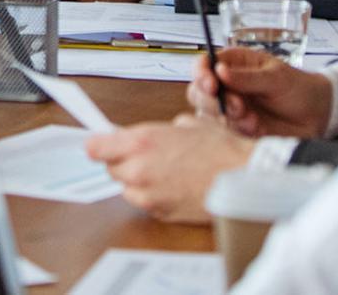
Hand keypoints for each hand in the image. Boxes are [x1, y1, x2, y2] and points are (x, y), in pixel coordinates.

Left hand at [86, 115, 253, 221]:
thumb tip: (148, 136)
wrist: (240, 178)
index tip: (100, 144)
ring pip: (127, 188)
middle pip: (111, 168)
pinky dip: (153, 195)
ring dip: (137, 181)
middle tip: (144, 155)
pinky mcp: (159, 214)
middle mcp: (138, 169)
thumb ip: (158, 131)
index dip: (99, 145)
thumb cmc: (219, 149)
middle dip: (123, 161)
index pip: (96, 147)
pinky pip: (145, 203)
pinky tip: (174, 185)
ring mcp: (147, 195)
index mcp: (141, 141)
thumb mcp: (186, 124)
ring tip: (164, 171)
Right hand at [188, 47, 332, 138]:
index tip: (211, 84)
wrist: (316, 116)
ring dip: (228, 118)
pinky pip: (224, 134)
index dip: (201, 73)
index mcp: (233, 64)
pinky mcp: (236, 130)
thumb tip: (220, 70)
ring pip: (208, 116)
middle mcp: (226, 86)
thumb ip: (247, 77)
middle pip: (198, 92)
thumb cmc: (297, 88)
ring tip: (253, 119)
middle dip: (211, 101)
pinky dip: (238, 132)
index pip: (204, 64)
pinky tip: (257, 127)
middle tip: (237, 106)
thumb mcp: (275, 77)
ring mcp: (229, 110)